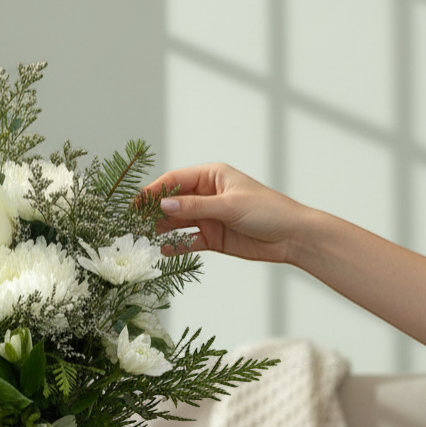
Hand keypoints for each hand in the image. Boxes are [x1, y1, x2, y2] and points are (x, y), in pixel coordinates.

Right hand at [141, 162, 308, 263]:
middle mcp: (208, 195)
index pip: (176, 180)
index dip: (155, 190)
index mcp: (212, 176)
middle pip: (174, 202)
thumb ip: (195, 207)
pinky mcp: (213, 237)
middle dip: (154, 211)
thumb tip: (164, 205)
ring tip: (142, 237)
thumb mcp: (229, 205)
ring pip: (178, 221)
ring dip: (162, 229)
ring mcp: (209, 216)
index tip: (137, 201)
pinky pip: (188, 240)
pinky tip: (161, 250)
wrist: (292, 237)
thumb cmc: (268, 211)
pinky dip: (175, 245)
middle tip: (134, 222)